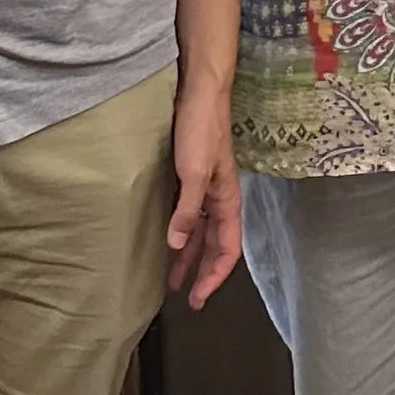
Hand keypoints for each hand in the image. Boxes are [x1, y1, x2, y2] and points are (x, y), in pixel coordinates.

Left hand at [166, 80, 242, 309]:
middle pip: (214, 245)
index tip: (199, 297)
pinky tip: (166, 242)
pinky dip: (179, 235)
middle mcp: (218, 199)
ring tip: (173, 280)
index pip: (228, 249)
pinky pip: (187, 217)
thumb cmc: (201, 131)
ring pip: (199, 233)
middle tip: (189, 299)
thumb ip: (187, 210)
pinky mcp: (190, 179)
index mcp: (227, 200)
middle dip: (202, 272)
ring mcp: (205, 190)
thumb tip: (175, 245)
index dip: (215, 276)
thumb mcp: (194, 173)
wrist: (199, 94)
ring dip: (188, 256)